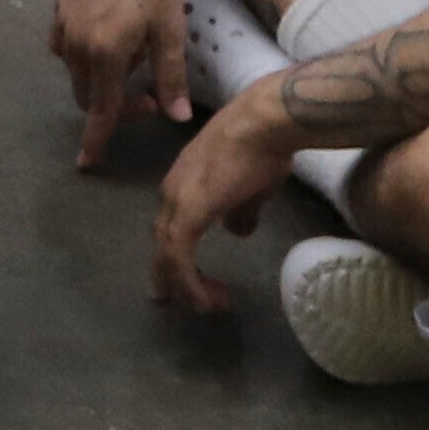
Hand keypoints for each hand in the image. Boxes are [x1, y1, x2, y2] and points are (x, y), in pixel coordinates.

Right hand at [54, 0, 196, 166]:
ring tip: (133, 60)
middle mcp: (76, 44)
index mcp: (105, 54)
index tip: (87, 163)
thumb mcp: (170, 31)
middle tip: (149, 96)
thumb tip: (175, 118)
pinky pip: (65, 47)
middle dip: (115, 106)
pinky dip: (84, 56)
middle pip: (89, 96)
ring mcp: (63, 26)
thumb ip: (169, 77)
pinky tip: (105, 41)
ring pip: (77, 73)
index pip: (101, 110)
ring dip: (101, 80)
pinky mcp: (59, 9)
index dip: (96, 140)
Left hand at [148, 86, 302, 316]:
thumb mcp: (252, 188)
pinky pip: (179, 256)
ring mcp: (177, 200)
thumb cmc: (264, 148)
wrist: (265, 123)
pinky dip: (189, 282)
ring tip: (207, 306)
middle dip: (172, 277)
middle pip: (162, 243)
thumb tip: (237, 231)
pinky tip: (204, 300)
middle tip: (178, 303)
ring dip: (185, 285)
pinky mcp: (189, 210)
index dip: (178, 257)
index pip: (172, 228)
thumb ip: (240, 210)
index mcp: (183, 184)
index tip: (193, 283)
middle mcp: (172, 192)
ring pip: (168, 254)